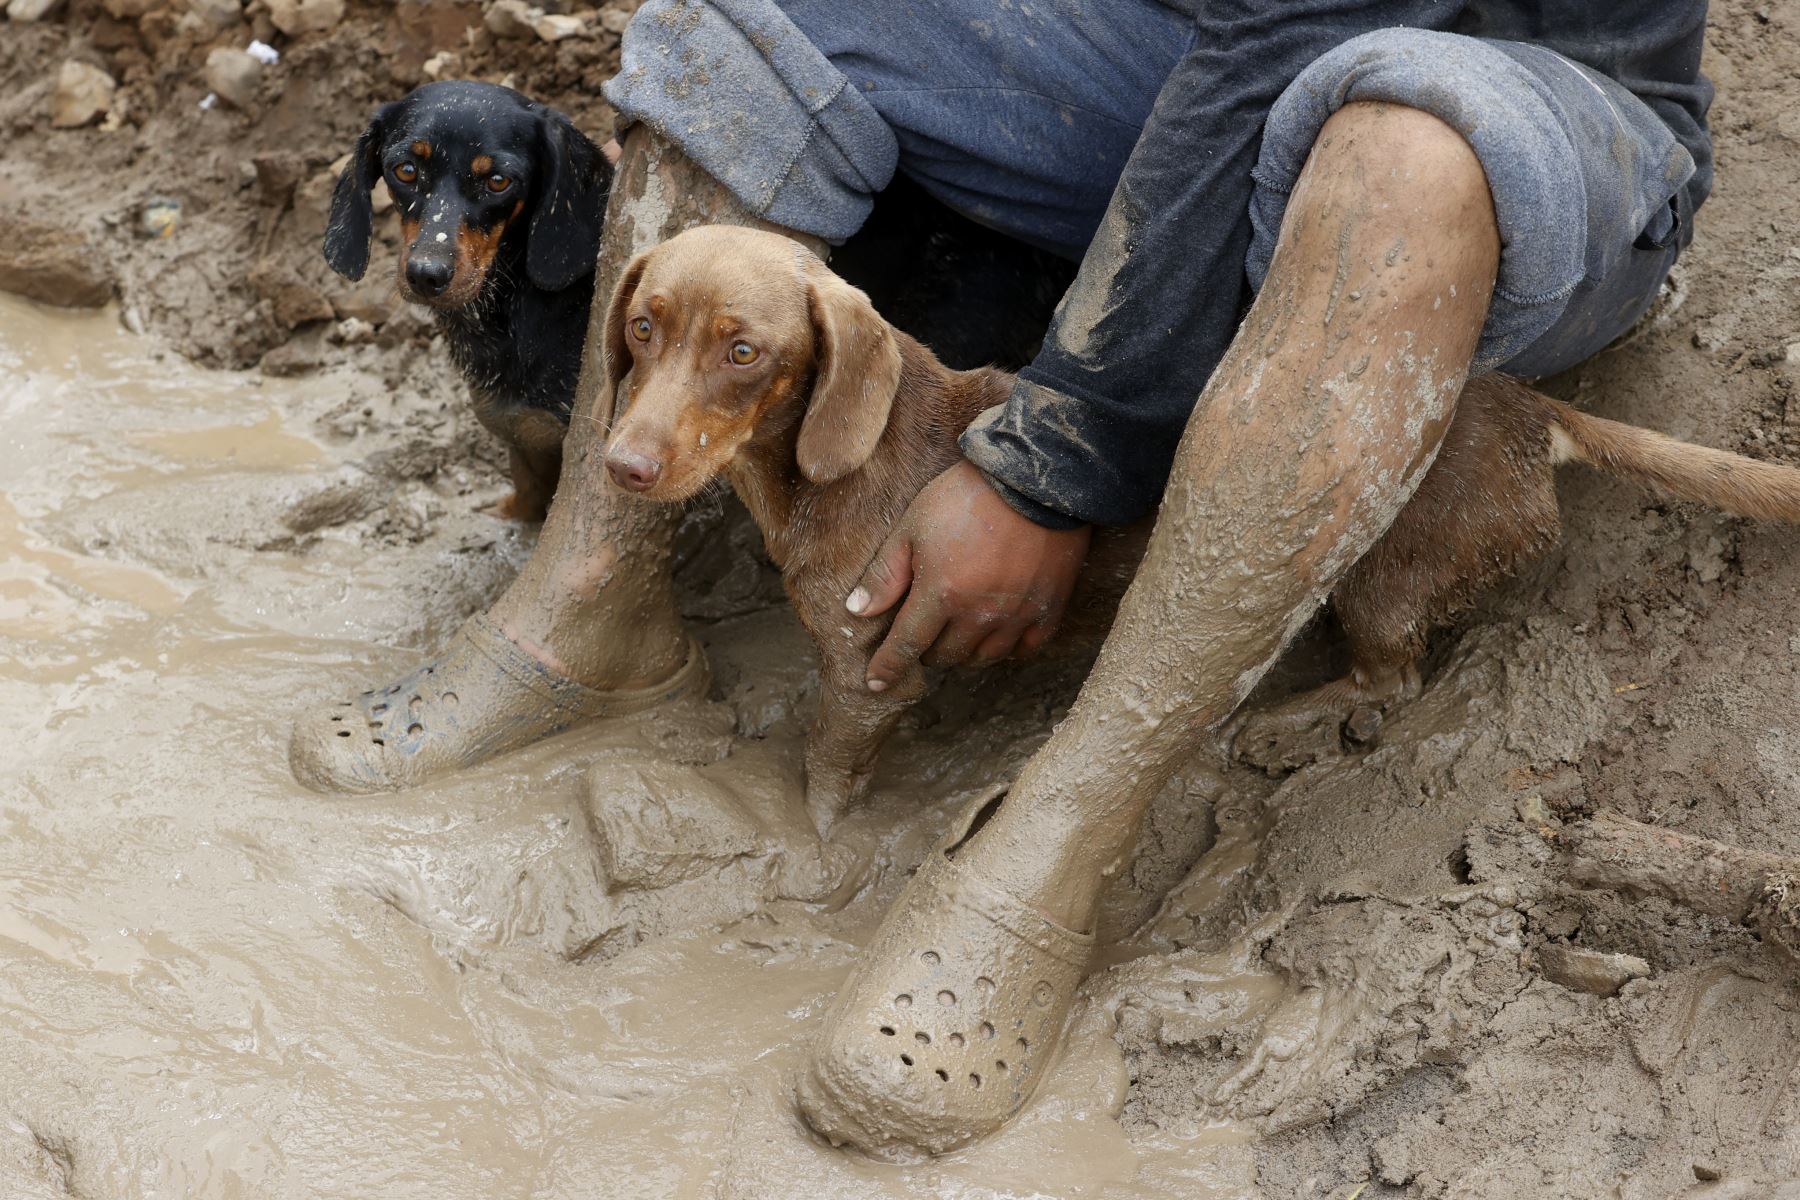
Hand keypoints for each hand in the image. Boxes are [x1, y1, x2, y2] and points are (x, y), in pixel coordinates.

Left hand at [847, 460, 1090, 691]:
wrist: (1034, 478)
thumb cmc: (966, 496)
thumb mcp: (913, 525)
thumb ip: (885, 573)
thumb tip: (856, 611)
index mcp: (940, 593)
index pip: (906, 645)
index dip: (888, 667)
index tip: (876, 683)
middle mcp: (978, 614)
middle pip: (945, 656)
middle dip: (928, 650)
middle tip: (924, 632)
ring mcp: (1016, 616)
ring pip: (982, 658)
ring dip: (964, 653)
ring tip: (957, 633)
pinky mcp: (1048, 610)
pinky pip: (1024, 651)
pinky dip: (1005, 650)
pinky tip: (996, 635)